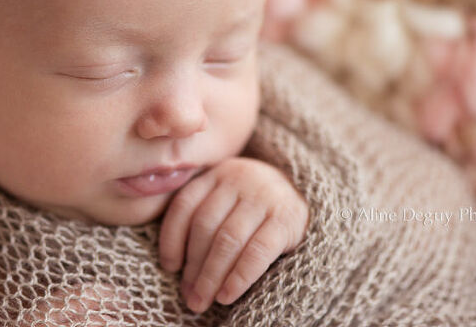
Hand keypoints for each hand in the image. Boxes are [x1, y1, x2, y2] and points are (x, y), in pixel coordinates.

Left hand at [158, 156, 308, 313]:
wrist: (304, 197)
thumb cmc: (255, 209)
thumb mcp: (227, 201)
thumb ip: (202, 218)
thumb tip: (175, 268)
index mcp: (217, 174)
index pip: (184, 205)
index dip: (171, 239)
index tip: (170, 267)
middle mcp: (238, 178)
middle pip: (205, 226)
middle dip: (193, 266)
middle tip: (190, 297)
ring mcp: (264, 195)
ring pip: (228, 239)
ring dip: (212, 275)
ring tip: (204, 300)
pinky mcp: (287, 217)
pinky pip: (257, 251)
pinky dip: (239, 276)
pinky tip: (228, 295)